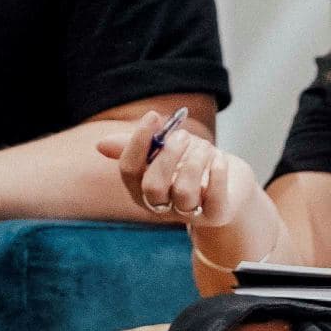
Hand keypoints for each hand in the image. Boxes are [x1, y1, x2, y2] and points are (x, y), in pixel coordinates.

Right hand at [99, 114, 255, 231]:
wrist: (230, 181)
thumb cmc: (190, 161)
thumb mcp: (166, 148)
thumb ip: (140, 144)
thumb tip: (100, 145)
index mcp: (141, 188)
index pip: (129, 170)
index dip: (138, 142)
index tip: (154, 116)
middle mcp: (161, 205)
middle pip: (153, 187)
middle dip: (167, 157)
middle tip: (183, 135)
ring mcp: (188, 213)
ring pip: (183, 193)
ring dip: (195, 162)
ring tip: (206, 146)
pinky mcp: (216, 214)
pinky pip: (215, 198)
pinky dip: (217, 174)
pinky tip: (219, 158)